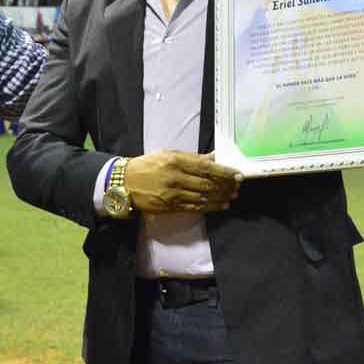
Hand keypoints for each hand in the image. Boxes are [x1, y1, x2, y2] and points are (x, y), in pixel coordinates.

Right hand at [124, 150, 241, 214]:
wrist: (125, 183)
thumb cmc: (148, 165)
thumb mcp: (168, 154)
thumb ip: (192, 157)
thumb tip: (214, 157)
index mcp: (175, 160)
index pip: (206, 167)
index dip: (224, 172)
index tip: (237, 174)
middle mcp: (175, 177)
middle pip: (208, 184)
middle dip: (226, 186)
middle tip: (237, 186)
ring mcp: (173, 194)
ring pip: (204, 198)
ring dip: (221, 197)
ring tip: (232, 195)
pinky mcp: (170, 207)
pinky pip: (195, 208)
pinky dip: (211, 207)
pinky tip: (221, 205)